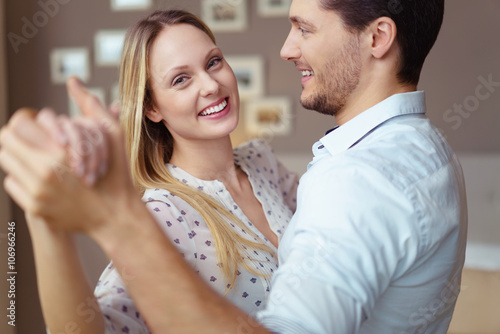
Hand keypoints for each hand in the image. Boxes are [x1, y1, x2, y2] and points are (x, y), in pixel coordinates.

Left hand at [0, 77, 135, 234]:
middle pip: (6, 143)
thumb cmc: (116, 173)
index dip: (24, 123)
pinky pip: (12, 185)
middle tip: (32, 141)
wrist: (116, 216)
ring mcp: (37, 193)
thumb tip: (73, 81)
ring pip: (6, 164)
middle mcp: (44, 173)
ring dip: (18, 158)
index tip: (34, 127)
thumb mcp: (112, 135)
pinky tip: (41, 179)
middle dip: (17, 139)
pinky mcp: (35, 209)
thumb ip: (90, 106)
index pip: (17, 126)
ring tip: (37, 159)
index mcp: (61, 151)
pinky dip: (23, 179)